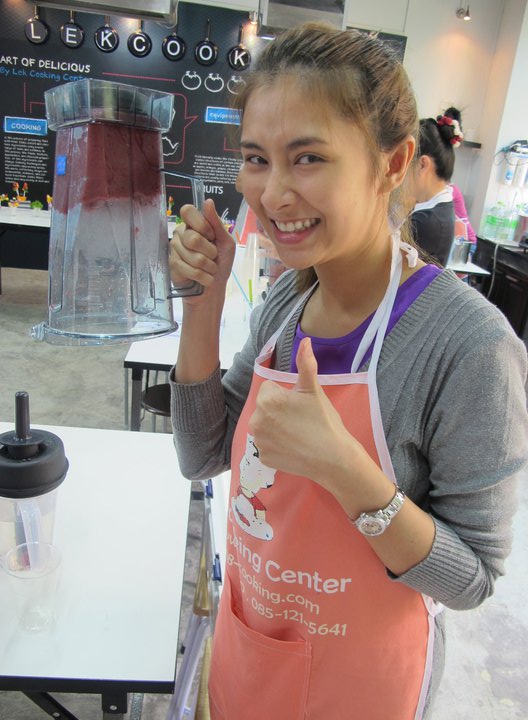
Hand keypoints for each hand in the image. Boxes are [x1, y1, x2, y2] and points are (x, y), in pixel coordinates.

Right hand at [169, 198, 234, 302]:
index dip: (202, 225)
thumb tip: (207, 201)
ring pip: (192, 256)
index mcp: (193, 224)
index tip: (211, 236)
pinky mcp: (172, 265)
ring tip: (210, 269)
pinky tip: (204, 278)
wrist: (214, 287)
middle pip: (192, 237)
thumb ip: (216, 223)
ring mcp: (174, 249)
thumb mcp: (225, 242)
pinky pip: (189, 269)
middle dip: (210, 252)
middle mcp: (180, 233)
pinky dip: (203, 276)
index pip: (187, 211)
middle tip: (213, 257)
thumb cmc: (221, 263)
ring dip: (208, 266)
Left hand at [249, 338, 356, 488]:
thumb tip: (305, 340)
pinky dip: (277, 446)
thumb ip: (306, 364)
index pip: (269, 388)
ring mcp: (258, 441)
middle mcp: (256, 419)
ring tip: (298, 433)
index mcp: (267, 399)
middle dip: (278, 410)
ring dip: (276, 427)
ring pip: (265, 425)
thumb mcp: (314, 390)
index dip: (285, 395)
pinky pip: (267, 445)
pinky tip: (293, 447)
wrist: (333, 458)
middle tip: (300, 419)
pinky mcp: (263, 458)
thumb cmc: (324, 421)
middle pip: (265, 407)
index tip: (299, 405)